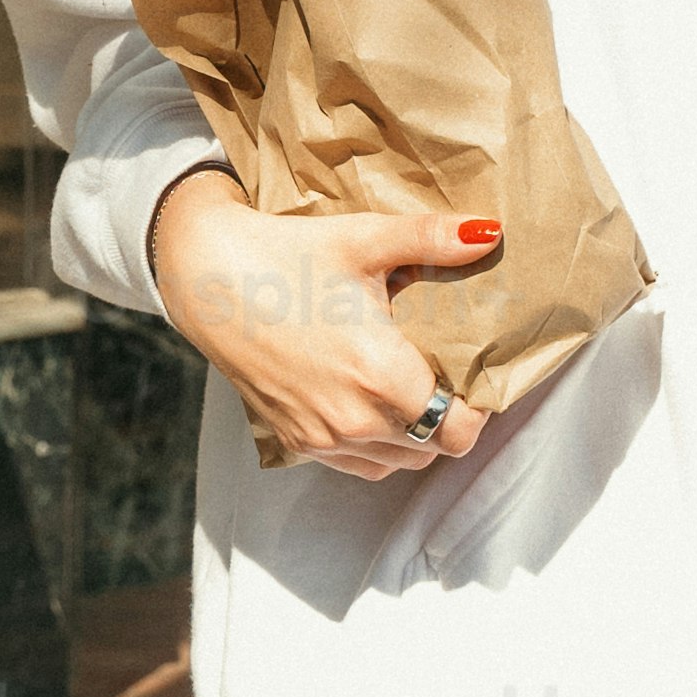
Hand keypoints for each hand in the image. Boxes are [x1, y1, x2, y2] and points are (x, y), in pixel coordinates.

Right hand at [148, 170, 500, 480]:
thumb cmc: (285, 257)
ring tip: (411, 388)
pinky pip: (359, 464)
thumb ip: (432, 240)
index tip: (474, 375)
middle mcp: (354, 419)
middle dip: (449, 417)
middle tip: (446, 374)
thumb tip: (490, 232)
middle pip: (433, 447)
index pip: (459, 429)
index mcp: (381, 376)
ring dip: (414, 434)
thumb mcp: (363, 240)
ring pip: (398, 461)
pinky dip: (377, 445)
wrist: (206, 277)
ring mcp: (322, 436)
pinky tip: (373, 404)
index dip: (477, 408)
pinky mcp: (296, 439)